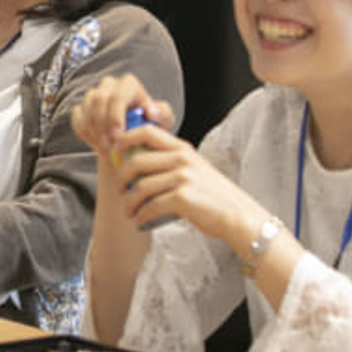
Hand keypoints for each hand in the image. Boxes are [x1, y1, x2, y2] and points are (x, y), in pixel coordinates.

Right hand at [70, 73, 175, 154]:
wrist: (134, 138)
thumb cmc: (150, 126)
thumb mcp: (163, 120)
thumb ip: (162, 113)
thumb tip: (152, 112)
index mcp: (129, 84)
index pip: (117, 96)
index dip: (115, 116)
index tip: (118, 135)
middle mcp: (109, 85)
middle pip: (98, 100)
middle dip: (103, 125)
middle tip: (110, 146)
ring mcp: (94, 95)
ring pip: (86, 108)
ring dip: (94, 130)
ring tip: (106, 147)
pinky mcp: (82, 107)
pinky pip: (77, 117)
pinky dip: (85, 132)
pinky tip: (97, 142)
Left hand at [108, 129, 268, 239]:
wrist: (237, 215)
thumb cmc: (213, 195)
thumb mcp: (194, 168)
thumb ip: (171, 162)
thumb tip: (137, 165)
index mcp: (183, 148)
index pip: (146, 132)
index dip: (124, 139)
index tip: (114, 152)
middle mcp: (182, 159)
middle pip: (136, 161)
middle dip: (121, 178)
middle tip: (118, 190)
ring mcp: (183, 178)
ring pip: (141, 186)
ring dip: (129, 202)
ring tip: (128, 211)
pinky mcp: (183, 198)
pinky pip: (151, 205)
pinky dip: (141, 214)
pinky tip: (139, 219)